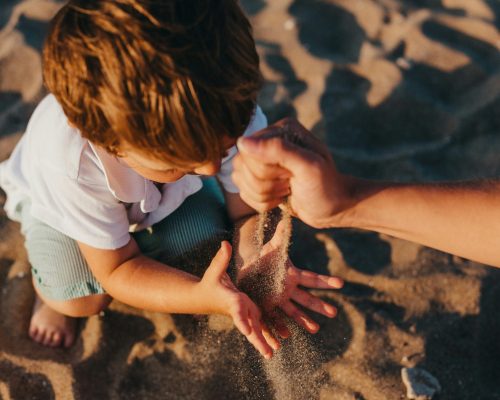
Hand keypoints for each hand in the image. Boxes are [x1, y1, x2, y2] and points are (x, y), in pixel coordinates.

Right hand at [199, 241, 279, 357]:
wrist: (203, 297)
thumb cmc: (209, 282)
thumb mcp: (215, 269)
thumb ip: (221, 258)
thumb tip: (225, 243)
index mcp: (232, 300)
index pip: (237, 311)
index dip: (242, 320)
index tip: (247, 331)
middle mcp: (239, 310)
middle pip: (249, 327)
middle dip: (258, 339)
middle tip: (268, 353)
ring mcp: (244, 313)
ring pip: (255, 330)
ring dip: (264, 341)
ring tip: (273, 353)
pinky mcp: (248, 313)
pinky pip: (258, 327)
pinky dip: (266, 336)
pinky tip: (276, 345)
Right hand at [232, 118, 353, 228]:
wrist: (333, 208)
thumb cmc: (326, 187)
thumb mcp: (308, 166)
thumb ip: (279, 150)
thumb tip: (243, 142)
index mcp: (281, 130)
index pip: (249, 151)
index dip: (266, 170)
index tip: (290, 174)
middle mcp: (268, 141)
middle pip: (242, 166)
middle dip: (266, 184)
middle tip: (290, 183)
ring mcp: (261, 160)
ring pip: (240, 180)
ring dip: (264, 194)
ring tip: (287, 190)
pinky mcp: (258, 178)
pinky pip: (243, 192)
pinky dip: (262, 202)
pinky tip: (281, 198)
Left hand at [238, 221, 343, 336]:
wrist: (248, 270)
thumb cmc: (263, 258)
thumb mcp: (272, 247)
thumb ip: (281, 236)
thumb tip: (288, 218)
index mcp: (292, 276)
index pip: (312, 278)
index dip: (326, 281)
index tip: (341, 284)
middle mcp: (289, 290)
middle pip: (307, 299)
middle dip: (319, 306)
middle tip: (334, 312)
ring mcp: (279, 300)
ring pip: (294, 312)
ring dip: (304, 320)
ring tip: (315, 329)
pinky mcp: (267, 307)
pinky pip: (275, 319)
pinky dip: (280, 327)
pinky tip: (285, 336)